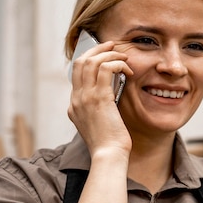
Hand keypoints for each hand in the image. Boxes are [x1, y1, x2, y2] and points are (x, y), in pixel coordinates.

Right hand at [68, 41, 132, 155]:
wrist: (108, 156)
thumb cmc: (109, 145)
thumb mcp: (98, 125)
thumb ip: (99, 110)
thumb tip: (110, 97)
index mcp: (74, 106)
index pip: (76, 74)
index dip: (90, 60)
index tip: (105, 56)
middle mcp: (76, 99)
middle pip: (80, 61)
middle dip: (97, 49)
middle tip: (113, 45)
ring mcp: (85, 98)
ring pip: (91, 61)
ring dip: (109, 54)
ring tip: (124, 57)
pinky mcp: (99, 98)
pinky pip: (106, 69)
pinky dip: (117, 64)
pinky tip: (128, 70)